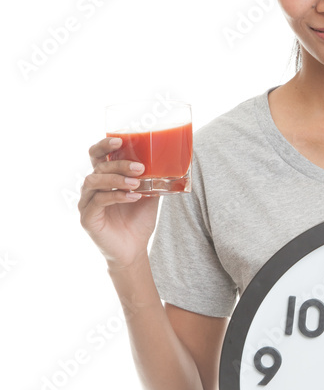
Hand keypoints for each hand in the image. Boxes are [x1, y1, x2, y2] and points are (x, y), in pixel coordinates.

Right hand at [78, 136, 159, 269]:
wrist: (134, 249)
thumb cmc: (138, 220)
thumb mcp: (149, 196)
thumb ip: (152, 179)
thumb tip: (170, 162)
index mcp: (104, 178)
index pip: (97, 156)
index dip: (104, 145)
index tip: (119, 140)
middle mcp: (92, 188)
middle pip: (98, 167)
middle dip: (119, 164)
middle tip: (139, 167)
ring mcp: (86, 202)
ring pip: (94, 181)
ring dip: (116, 179)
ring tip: (136, 183)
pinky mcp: (87, 218)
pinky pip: (98, 201)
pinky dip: (116, 196)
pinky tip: (133, 197)